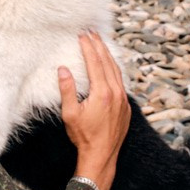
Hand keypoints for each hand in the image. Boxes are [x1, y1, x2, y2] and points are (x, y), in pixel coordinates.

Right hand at [60, 32, 129, 189]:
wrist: (101, 156)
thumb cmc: (83, 137)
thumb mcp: (70, 114)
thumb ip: (67, 90)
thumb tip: (63, 70)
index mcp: (102, 93)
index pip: (95, 63)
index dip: (88, 47)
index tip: (83, 35)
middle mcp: (116, 93)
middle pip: (108, 62)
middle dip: (99, 46)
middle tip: (92, 32)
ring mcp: (123, 100)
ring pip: (117, 71)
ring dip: (108, 56)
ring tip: (101, 43)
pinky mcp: (126, 107)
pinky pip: (121, 82)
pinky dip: (114, 69)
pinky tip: (110, 66)